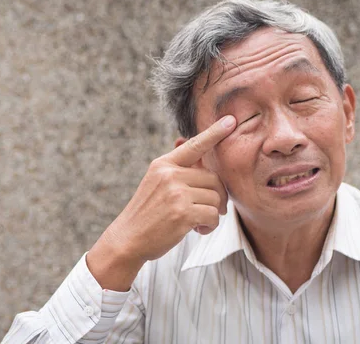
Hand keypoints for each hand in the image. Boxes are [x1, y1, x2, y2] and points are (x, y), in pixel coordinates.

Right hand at [87, 115, 236, 290]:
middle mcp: (170, 175)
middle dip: (216, 196)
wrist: (128, 239)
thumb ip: (179, 170)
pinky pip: (213, 216)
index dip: (215, 132)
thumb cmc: (147, 213)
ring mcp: (176, 193)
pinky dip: (209, 226)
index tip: (231, 120)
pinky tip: (197, 230)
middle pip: (213, 178)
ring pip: (216, 198)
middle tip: (208, 210)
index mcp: (163, 164)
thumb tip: (197, 150)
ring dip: (212, 214)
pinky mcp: (182, 213)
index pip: (194, 145)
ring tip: (197, 222)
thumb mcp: (157, 184)